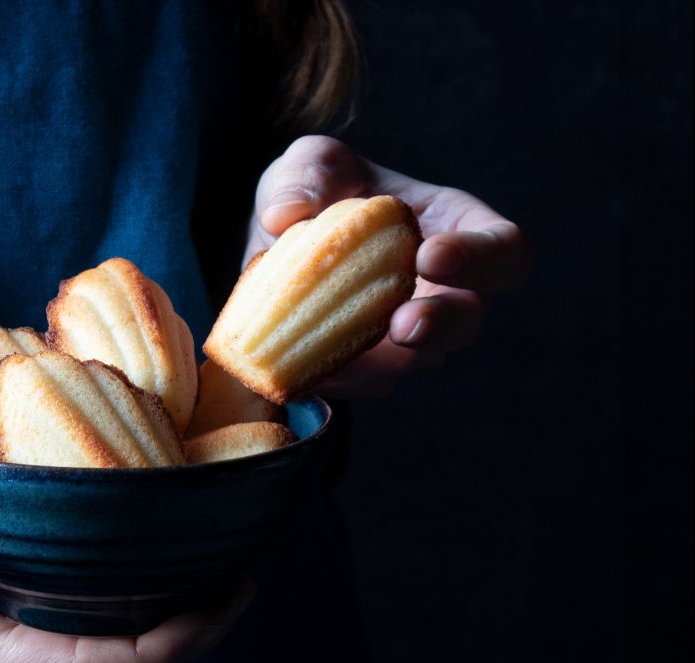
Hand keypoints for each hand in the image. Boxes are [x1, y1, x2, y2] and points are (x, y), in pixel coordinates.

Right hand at [0, 440, 254, 662]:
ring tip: (223, 555)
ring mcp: (8, 610)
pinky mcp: (9, 578)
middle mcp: (3, 635)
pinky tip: (160, 534)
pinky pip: (88, 594)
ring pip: (108, 628)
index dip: (168, 644)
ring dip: (170, 604)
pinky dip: (135, 576)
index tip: (223, 599)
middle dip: (190, 630)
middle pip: (117, 658)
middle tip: (247, 572)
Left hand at [246, 135, 530, 397]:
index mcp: (455, 228)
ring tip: (338, 356)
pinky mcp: (366, 367)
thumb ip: (307, 174)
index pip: (501, 249)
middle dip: (439, 325)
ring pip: (413, 362)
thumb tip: (284, 213)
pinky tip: (299, 367)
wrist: (277, 239)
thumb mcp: (312, 162)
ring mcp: (407, 335)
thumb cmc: (320, 189)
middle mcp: (444, 289)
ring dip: (381, 363)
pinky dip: (333, 377)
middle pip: (468, 321)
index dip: (480, 259)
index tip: (431, 256)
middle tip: (404, 325)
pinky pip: (361, 383)